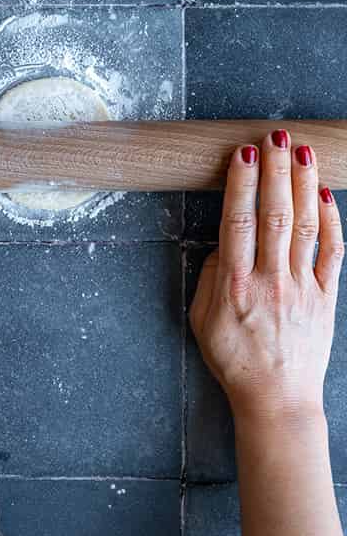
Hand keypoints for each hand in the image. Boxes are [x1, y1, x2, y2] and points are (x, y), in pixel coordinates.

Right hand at [190, 129, 342, 427]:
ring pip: (306, 225)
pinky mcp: (326, 296)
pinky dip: (332, 220)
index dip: (242, 183)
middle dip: (276, 171)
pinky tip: (326, 194)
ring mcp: (301, 287)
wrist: (276, 398)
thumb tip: (222, 244)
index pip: (239, 222)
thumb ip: (210, 280)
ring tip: (300, 152)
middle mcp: (270, 282)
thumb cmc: (236, 363)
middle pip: (275, 214)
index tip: (244, 154)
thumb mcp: (202, 324)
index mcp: (234, 287)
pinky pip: (333, 251)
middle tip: (274, 137)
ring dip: (304, 184)